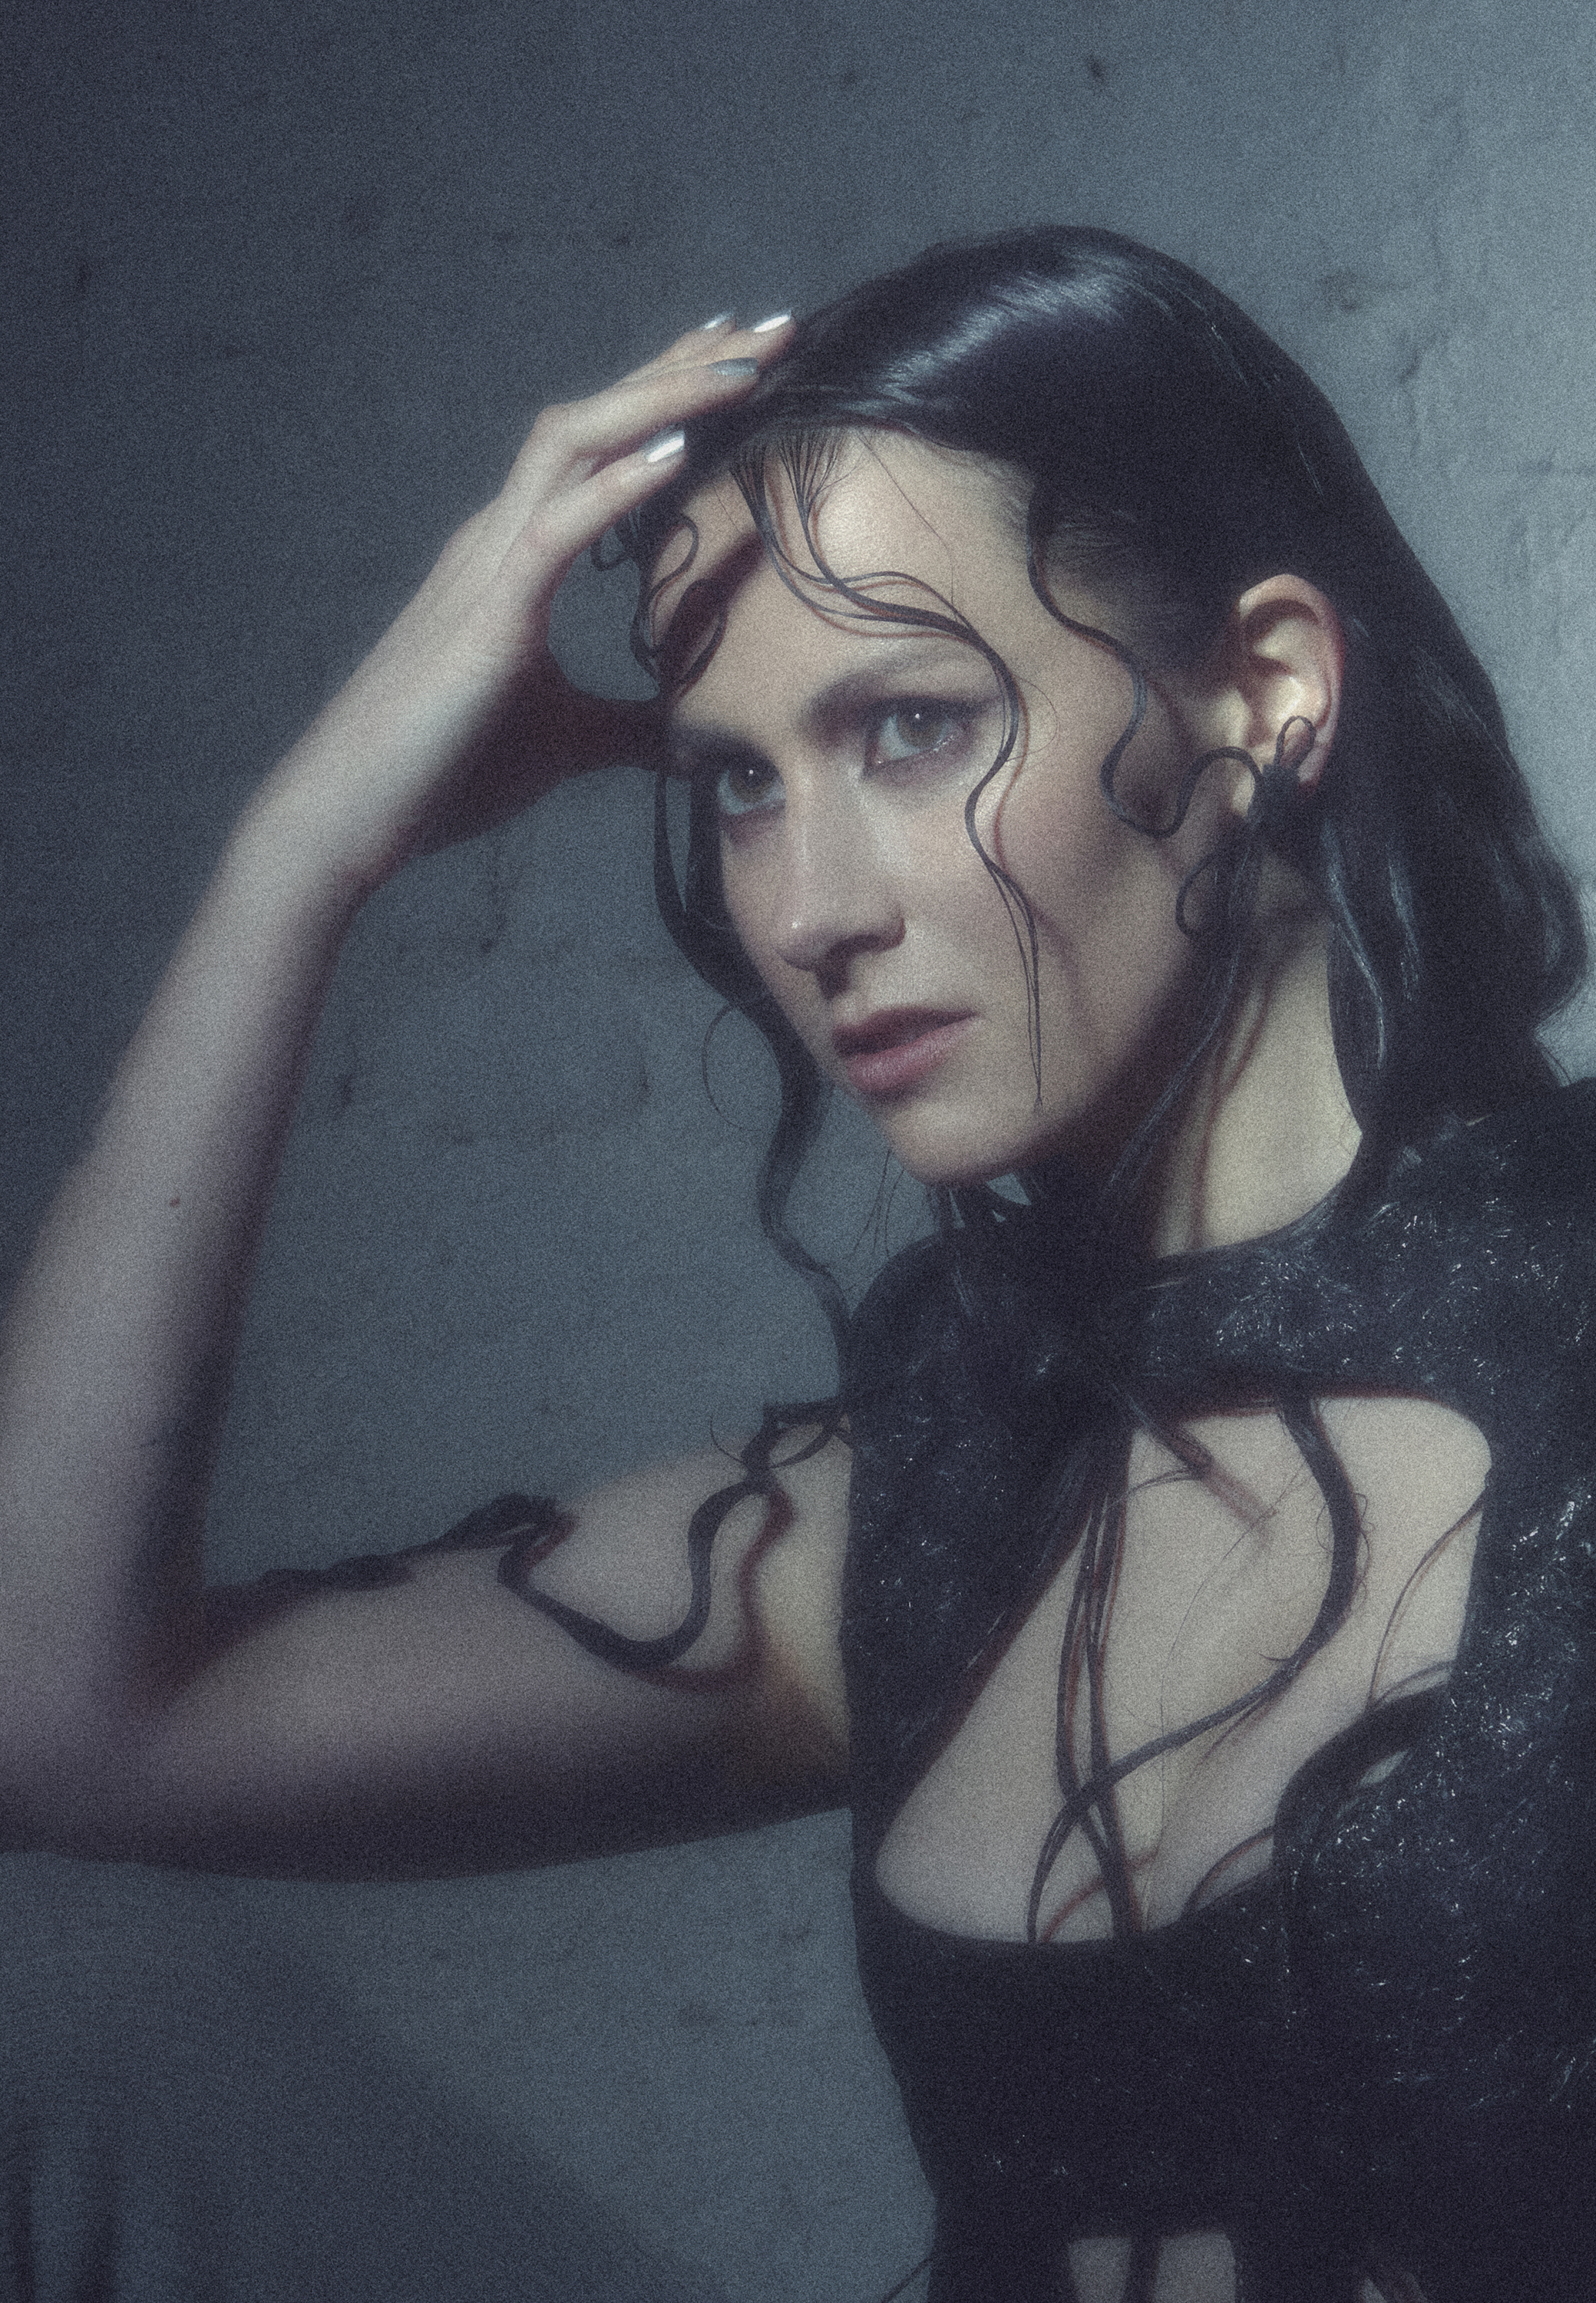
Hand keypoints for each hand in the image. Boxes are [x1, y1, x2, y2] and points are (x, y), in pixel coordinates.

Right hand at [262, 313, 792, 891]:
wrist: (353, 817)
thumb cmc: (443, 776)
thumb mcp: (566, 746)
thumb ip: (628, 732)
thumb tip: (688, 743)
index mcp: (515, 557)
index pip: (598, 446)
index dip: (667, 393)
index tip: (741, 357)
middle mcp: (498, 539)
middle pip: (596, 418)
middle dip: (682, 368)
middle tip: (772, 327)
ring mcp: (486, 568)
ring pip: (573, 445)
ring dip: (662, 399)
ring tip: (740, 366)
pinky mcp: (485, 617)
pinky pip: (555, 529)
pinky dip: (616, 485)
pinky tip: (677, 452)